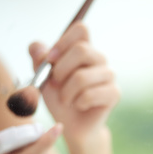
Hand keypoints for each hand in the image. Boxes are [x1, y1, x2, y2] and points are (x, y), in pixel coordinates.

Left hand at [29, 22, 118, 149]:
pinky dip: (78, 103)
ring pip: (82, 77)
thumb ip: (39, 61)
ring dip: (67, 92)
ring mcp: (109, 76)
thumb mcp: (44, 78)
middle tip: (54, 83)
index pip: (81, 29)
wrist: (72, 124)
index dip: (63, 41)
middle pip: (82, 50)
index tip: (50, 59)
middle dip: (61, 70)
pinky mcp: (114, 93)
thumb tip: (38, 47)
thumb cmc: (60, 99)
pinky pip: (90, 94)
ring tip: (66, 100)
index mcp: (84, 50)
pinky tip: (79, 106)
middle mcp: (99, 59)